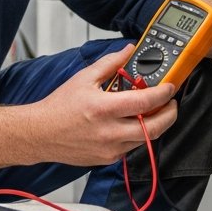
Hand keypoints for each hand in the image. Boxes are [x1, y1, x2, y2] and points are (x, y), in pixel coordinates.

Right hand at [26, 47, 178, 166]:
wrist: (40, 134)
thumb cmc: (58, 108)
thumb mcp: (84, 78)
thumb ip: (110, 63)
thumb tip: (128, 51)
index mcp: (103, 108)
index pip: (145, 102)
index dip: (163, 94)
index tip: (170, 87)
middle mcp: (109, 132)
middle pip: (155, 128)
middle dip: (170, 114)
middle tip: (171, 103)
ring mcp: (110, 149)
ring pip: (146, 139)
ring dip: (154, 125)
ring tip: (152, 111)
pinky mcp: (108, 158)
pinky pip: (132, 147)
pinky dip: (137, 135)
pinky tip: (131, 124)